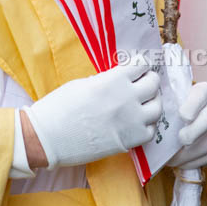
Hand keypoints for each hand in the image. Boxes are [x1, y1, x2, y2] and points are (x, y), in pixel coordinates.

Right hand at [21, 58, 161, 169]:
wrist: (49, 137)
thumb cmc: (60, 106)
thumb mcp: (82, 83)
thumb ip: (105, 80)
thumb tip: (118, 81)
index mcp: (114, 80)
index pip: (141, 65)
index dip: (141, 64)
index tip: (138, 66)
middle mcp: (128, 98)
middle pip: (153, 84)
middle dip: (149, 80)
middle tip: (143, 82)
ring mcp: (131, 121)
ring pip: (157, 108)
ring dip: (151, 102)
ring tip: (142, 102)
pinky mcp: (129, 141)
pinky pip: (149, 130)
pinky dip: (145, 125)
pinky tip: (136, 122)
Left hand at [171, 81, 206, 168]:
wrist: (206, 109)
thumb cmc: (184, 104)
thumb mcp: (179, 96)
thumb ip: (170, 102)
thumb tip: (150, 116)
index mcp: (205, 90)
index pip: (200, 95)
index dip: (192, 106)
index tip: (181, 115)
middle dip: (193, 133)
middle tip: (179, 141)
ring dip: (193, 154)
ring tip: (175, 160)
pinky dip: (198, 162)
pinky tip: (184, 163)